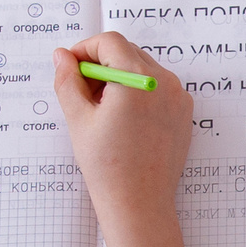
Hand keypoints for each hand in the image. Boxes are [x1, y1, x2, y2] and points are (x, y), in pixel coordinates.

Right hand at [52, 33, 190, 244]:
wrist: (139, 204)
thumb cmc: (108, 167)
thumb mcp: (79, 120)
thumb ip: (68, 81)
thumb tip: (62, 56)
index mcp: (137, 79)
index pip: (110, 42)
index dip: (86, 49)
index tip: (71, 68)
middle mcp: (164, 82)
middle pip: (128, 52)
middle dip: (101, 64)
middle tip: (81, 93)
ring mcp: (178, 97)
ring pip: (143, 69)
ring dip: (119, 78)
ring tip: (101, 111)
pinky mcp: (183, 113)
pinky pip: (158, 88)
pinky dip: (138, 92)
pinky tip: (122, 121)